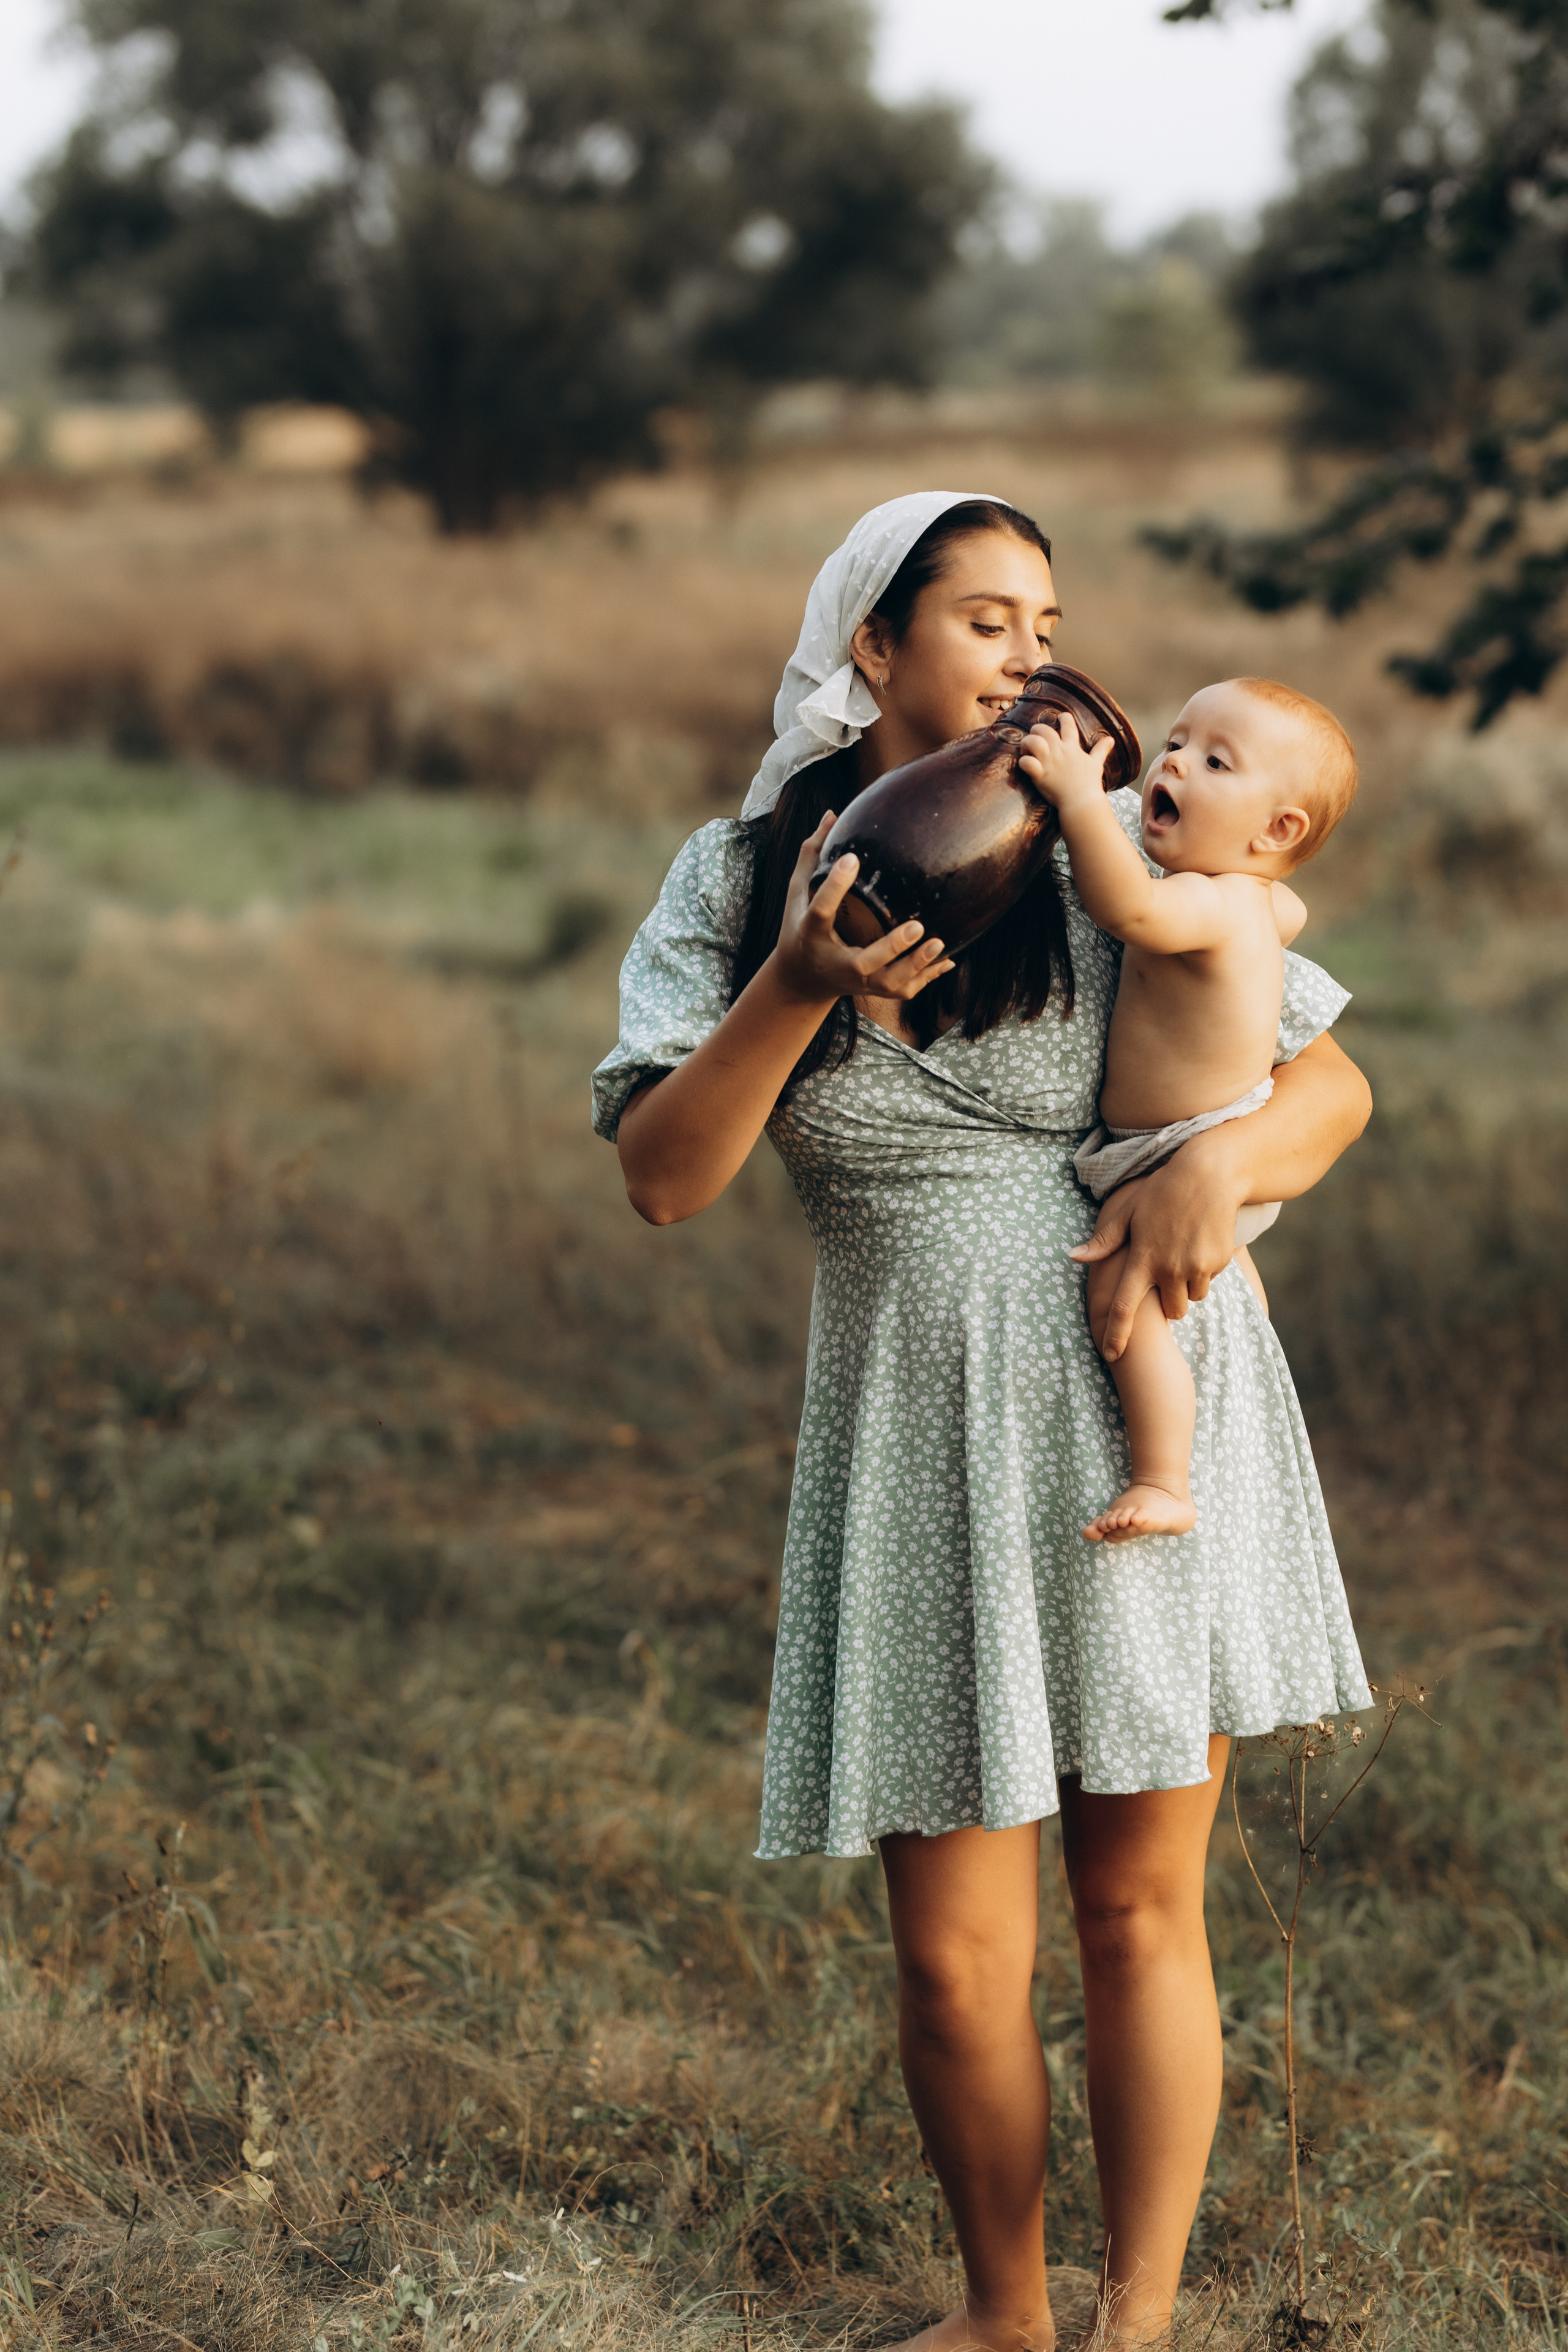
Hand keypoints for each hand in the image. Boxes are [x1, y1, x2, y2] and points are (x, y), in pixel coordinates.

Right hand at [771, 811, 955, 1005]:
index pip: (821, 910)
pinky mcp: (872, 990)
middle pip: (864, 962)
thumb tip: (831, 814)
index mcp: (811, 933)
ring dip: (915, 966)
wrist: (801, 980)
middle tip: (917, 925)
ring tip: (939, 943)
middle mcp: (835, 962)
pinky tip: (948, 961)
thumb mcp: (797, 894)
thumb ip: (813, 855)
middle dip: (891, 948)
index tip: (852, 857)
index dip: (835, 885)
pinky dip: (927, 978)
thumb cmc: (800, 928)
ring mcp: (856, 981)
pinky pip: (902, 990)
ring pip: (888, 983)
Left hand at [1018, 710, 1112, 812]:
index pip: (1068, 724)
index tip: (1059, 718)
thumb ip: (1101, 750)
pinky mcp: (1040, 775)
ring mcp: (1049, 763)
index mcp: (1072, 747)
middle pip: (1043, 728)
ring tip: (1026, 751)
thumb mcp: (1097, 764)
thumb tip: (1111, 739)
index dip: (1063, 717)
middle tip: (1035, 741)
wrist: (1082, 802)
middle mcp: (1060, 751)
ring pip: (1032, 741)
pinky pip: (1026, 762)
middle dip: (1036, 730)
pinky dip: (1022, 762)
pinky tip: (1025, 765)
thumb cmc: (1090, 784)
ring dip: (1026, 743)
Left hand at [1068, 1133, 1245, 1358]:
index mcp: (1142, 1259)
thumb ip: (1104, 1241)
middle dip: (1169, 1302)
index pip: (1125, 1307)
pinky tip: (1199, 1241)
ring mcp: (1197, 1267)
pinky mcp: (1219, 1262)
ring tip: (1183, 1252)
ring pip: (1193, 1297)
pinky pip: (1210, 1279)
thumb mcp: (1128, 1212)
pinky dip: (1205, 1269)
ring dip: (1188, 1285)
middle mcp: (1170, 1269)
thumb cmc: (1162, 1191)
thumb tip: (1074, 1257)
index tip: (1110, 1355)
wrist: (1210, 1175)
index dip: (1116, 1335)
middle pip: (1172, 1311)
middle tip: (1168, 1273)